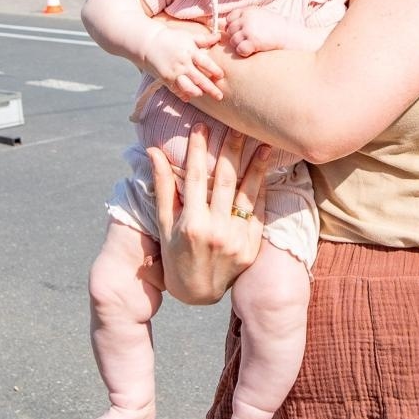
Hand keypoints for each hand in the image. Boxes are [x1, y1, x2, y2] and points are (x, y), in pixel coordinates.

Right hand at [143, 15, 223, 100]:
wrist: (150, 43)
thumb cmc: (172, 39)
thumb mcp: (188, 36)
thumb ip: (204, 39)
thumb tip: (219, 36)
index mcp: (190, 52)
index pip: (205, 62)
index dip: (214, 70)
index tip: (221, 76)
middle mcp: (183, 63)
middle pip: (199, 78)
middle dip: (210, 88)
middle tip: (219, 96)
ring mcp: (174, 72)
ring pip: (187, 87)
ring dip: (196, 92)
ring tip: (202, 94)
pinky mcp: (166, 78)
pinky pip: (175, 90)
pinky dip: (181, 95)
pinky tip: (188, 99)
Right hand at [147, 125, 268, 303]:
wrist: (197, 293)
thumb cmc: (175, 255)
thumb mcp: (165, 224)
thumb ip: (163, 187)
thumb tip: (154, 152)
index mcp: (191, 224)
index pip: (196, 177)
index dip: (198, 149)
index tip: (201, 127)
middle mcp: (215, 231)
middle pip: (225, 180)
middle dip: (231, 149)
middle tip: (237, 125)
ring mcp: (236, 239)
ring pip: (247, 193)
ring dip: (255, 165)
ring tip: (262, 142)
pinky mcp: (251, 246)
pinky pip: (258, 212)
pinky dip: (261, 190)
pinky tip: (265, 171)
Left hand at [224, 6, 290, 56]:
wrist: (289, 34)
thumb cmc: (274, 26)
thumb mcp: (258, 15)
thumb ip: (242, 18)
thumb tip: (218, 23)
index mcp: (248, 11)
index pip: (229, 18)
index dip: (233, 27)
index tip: (242, 31)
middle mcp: (246, 19)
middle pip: (230, 31)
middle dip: (236, 37)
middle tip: (248, 40)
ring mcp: (249, 30)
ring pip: (233, 41)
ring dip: (240, 46)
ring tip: (252, 45)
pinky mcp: (253, 41)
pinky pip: (239, 50)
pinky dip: (244, 52)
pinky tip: (252, 51)